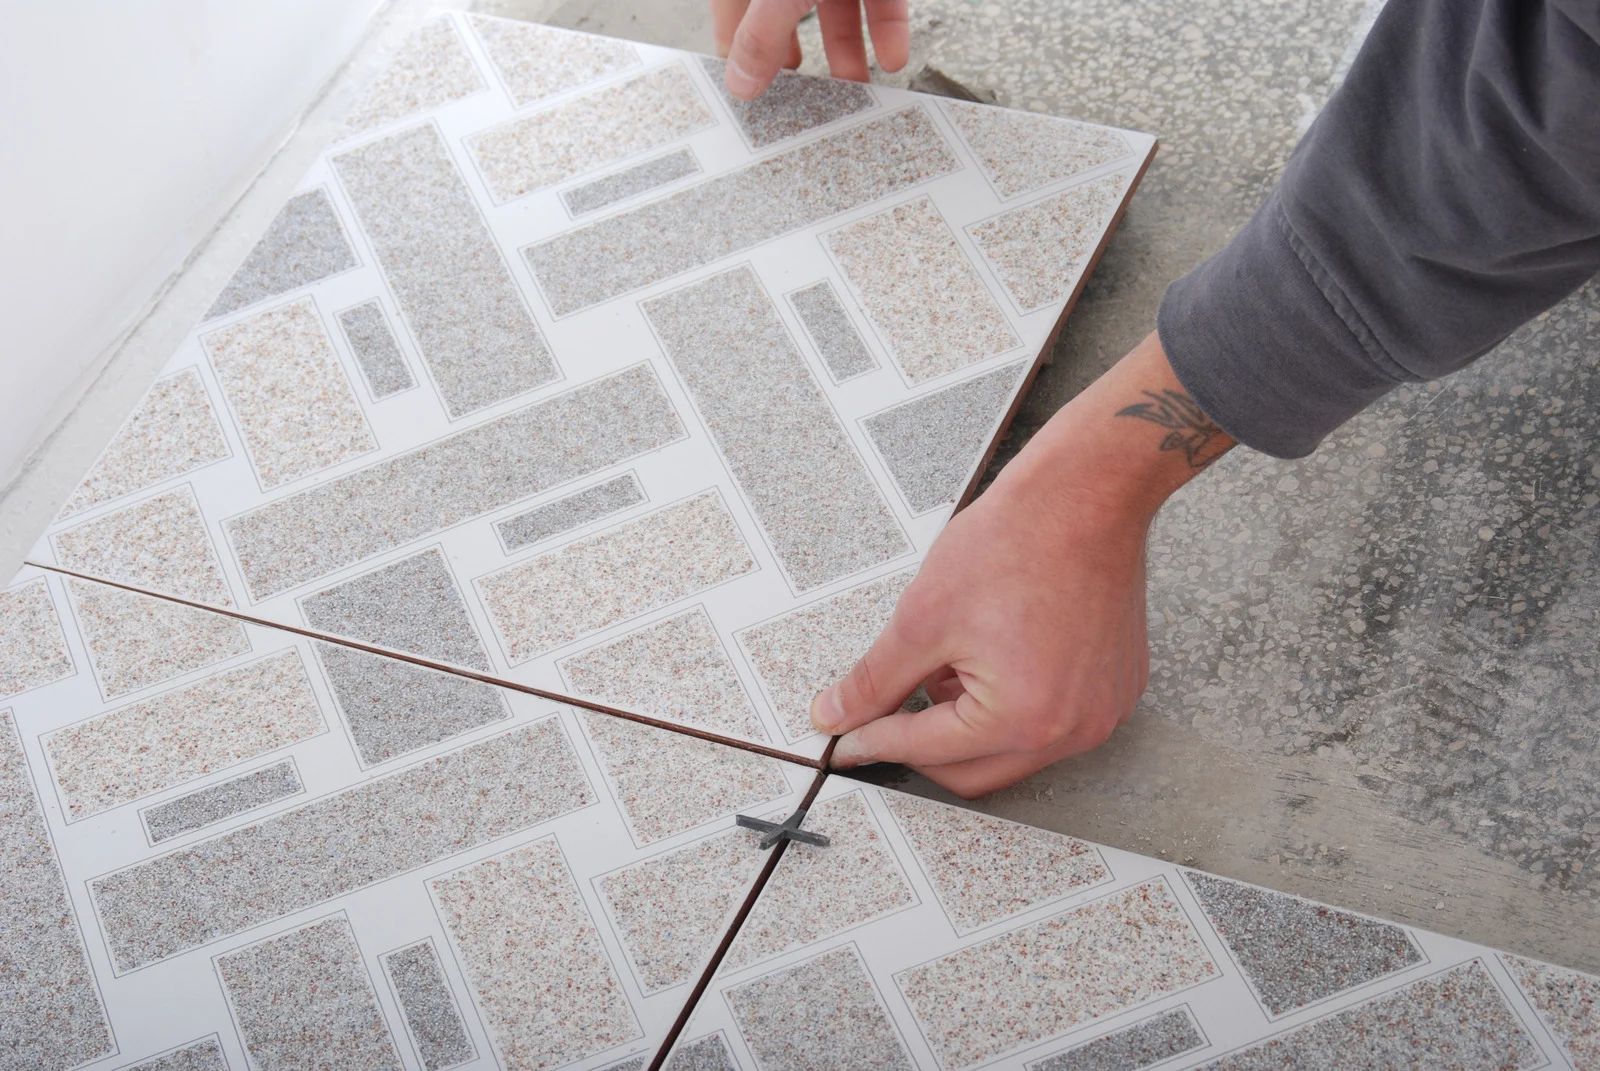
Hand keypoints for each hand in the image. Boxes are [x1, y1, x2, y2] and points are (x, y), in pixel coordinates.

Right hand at [710, 0, 909, 99]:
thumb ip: (761, 33)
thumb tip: (740, 84)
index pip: (733, 16)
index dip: (737, 55)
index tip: (745, 97)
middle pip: (784, 21)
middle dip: (794, 63)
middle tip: (796, 104)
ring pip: (836, 16)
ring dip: (847, 56)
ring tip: (853, 95)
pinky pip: (880, 3)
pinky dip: (886, 31)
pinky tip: (892, 60)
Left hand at [814, 333, 1232, 796]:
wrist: (1087, 495)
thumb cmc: (1018, 541)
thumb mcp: (923, 616)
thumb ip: (875, 679)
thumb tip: (838, 713)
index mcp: (1023, 719)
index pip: (926, 751)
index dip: (873, 741)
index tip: (845, 739)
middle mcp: (1071, 730)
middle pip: (972, 773)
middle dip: (922, 745)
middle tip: (885, 712)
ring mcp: (1101, 714)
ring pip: (1012, 752)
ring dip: (967, 726)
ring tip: (946, 664)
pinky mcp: (1115, 691)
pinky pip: (1051, 723)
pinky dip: (1011, 708)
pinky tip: (990, 658)